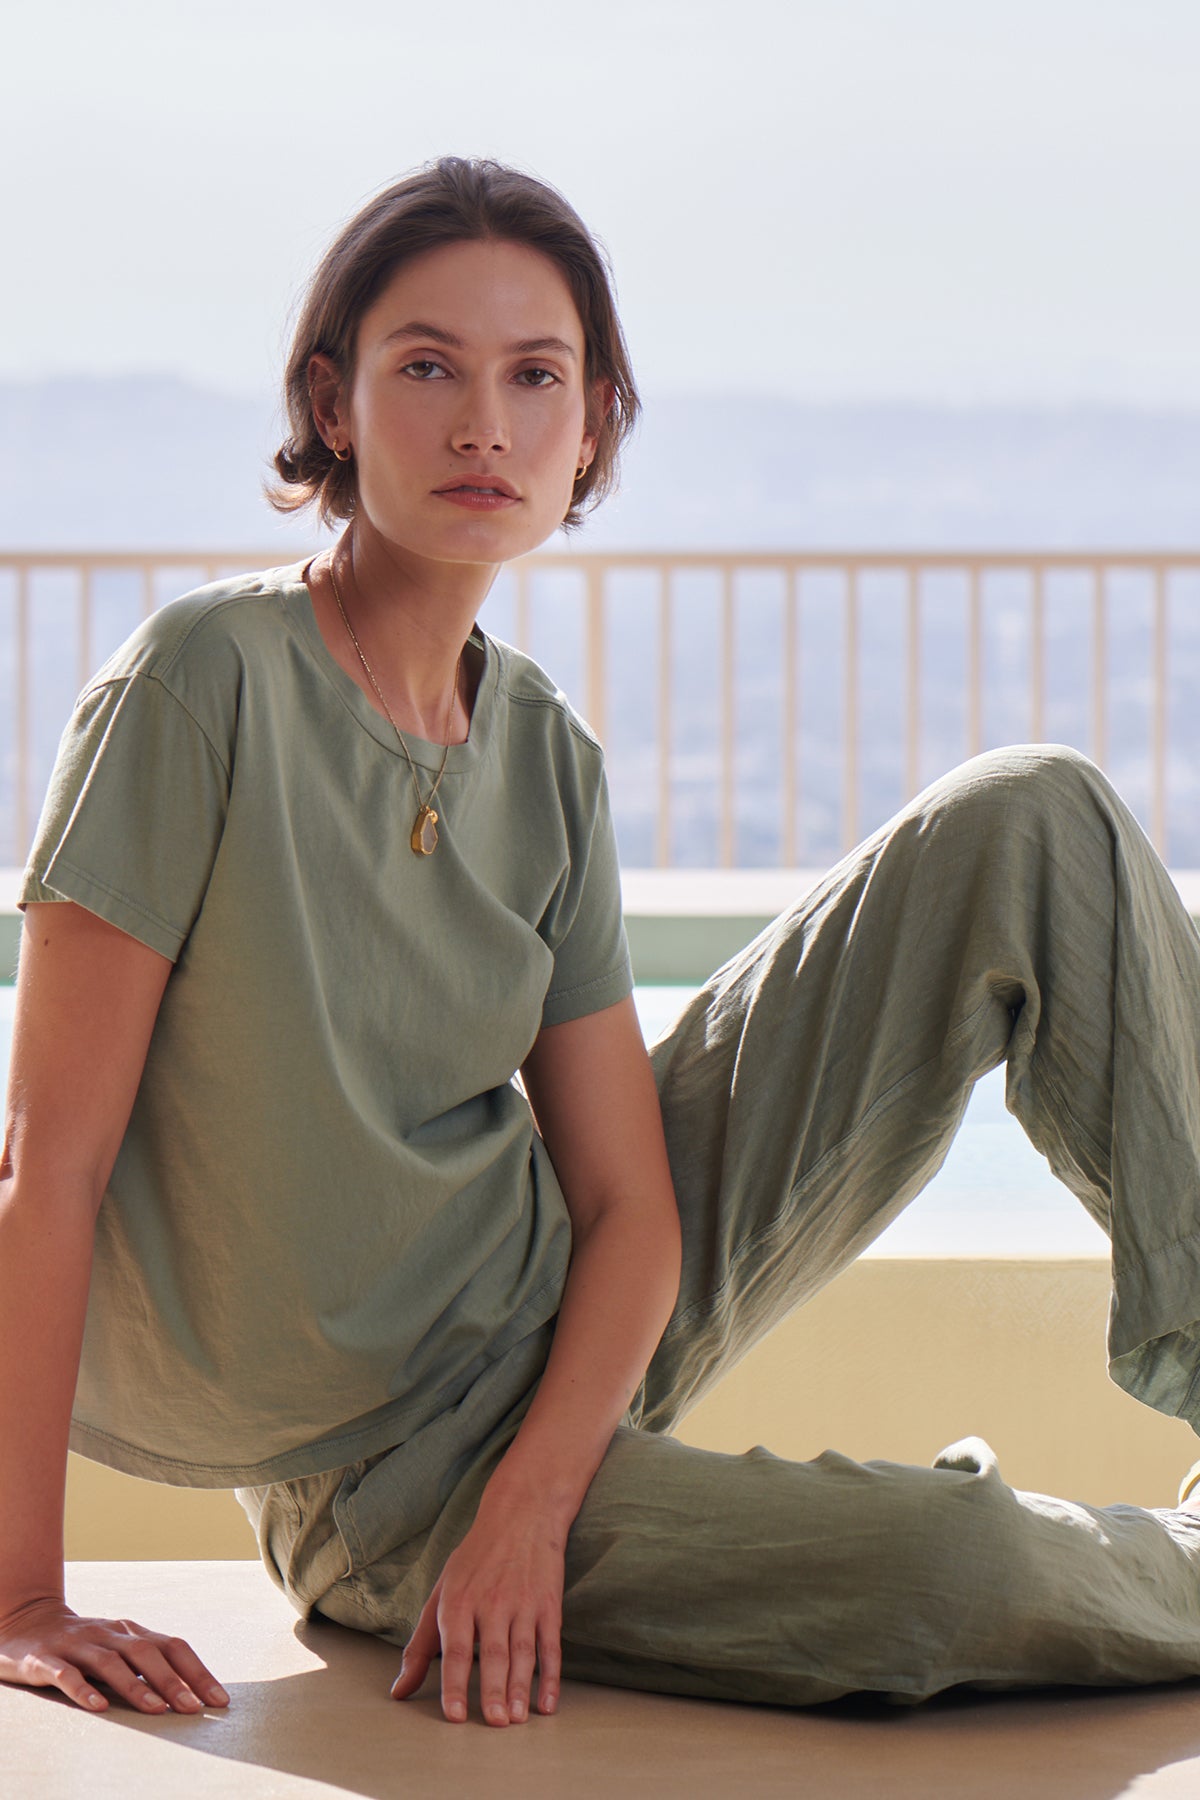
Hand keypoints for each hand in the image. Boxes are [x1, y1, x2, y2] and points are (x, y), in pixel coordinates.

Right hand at [0, 1594, 229, 1713]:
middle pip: (147, 1653)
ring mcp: (78, 1644)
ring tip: (155, 1709)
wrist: (27, 1624)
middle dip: (173, 1681)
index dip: (197, 1672)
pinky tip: (98, 1707)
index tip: (219, 1700)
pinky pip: (66, 1673)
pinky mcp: (46, 1659)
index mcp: (132, 1632)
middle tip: (193, 1708)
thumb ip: (147, 1668)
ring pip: (110, 1663)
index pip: (173, 1647)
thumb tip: (190, 1696)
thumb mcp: (118, 1650)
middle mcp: (109, 1634)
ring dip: (135, 1686)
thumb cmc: (84, 1646)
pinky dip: (84, 1689)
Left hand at [389, 1501, 564, 1725]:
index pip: (456, 1649)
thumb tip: (398, 1691)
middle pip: (493, 1653)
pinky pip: (551, 1644)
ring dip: (522, 1687)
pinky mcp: (549, 1605)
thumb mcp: (441, 1592)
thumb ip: (420, 1644)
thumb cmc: (475, 1559)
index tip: (456, 1716)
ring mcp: (523, 1603)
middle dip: (494, 1690)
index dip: (455, 1684)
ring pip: (523, 1651)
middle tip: (495, 1724)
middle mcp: (492, 1603)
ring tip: (518, 1718)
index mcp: (460, 1601)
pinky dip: (551, 1675)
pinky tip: (548, 1702)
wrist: (522, 1514)